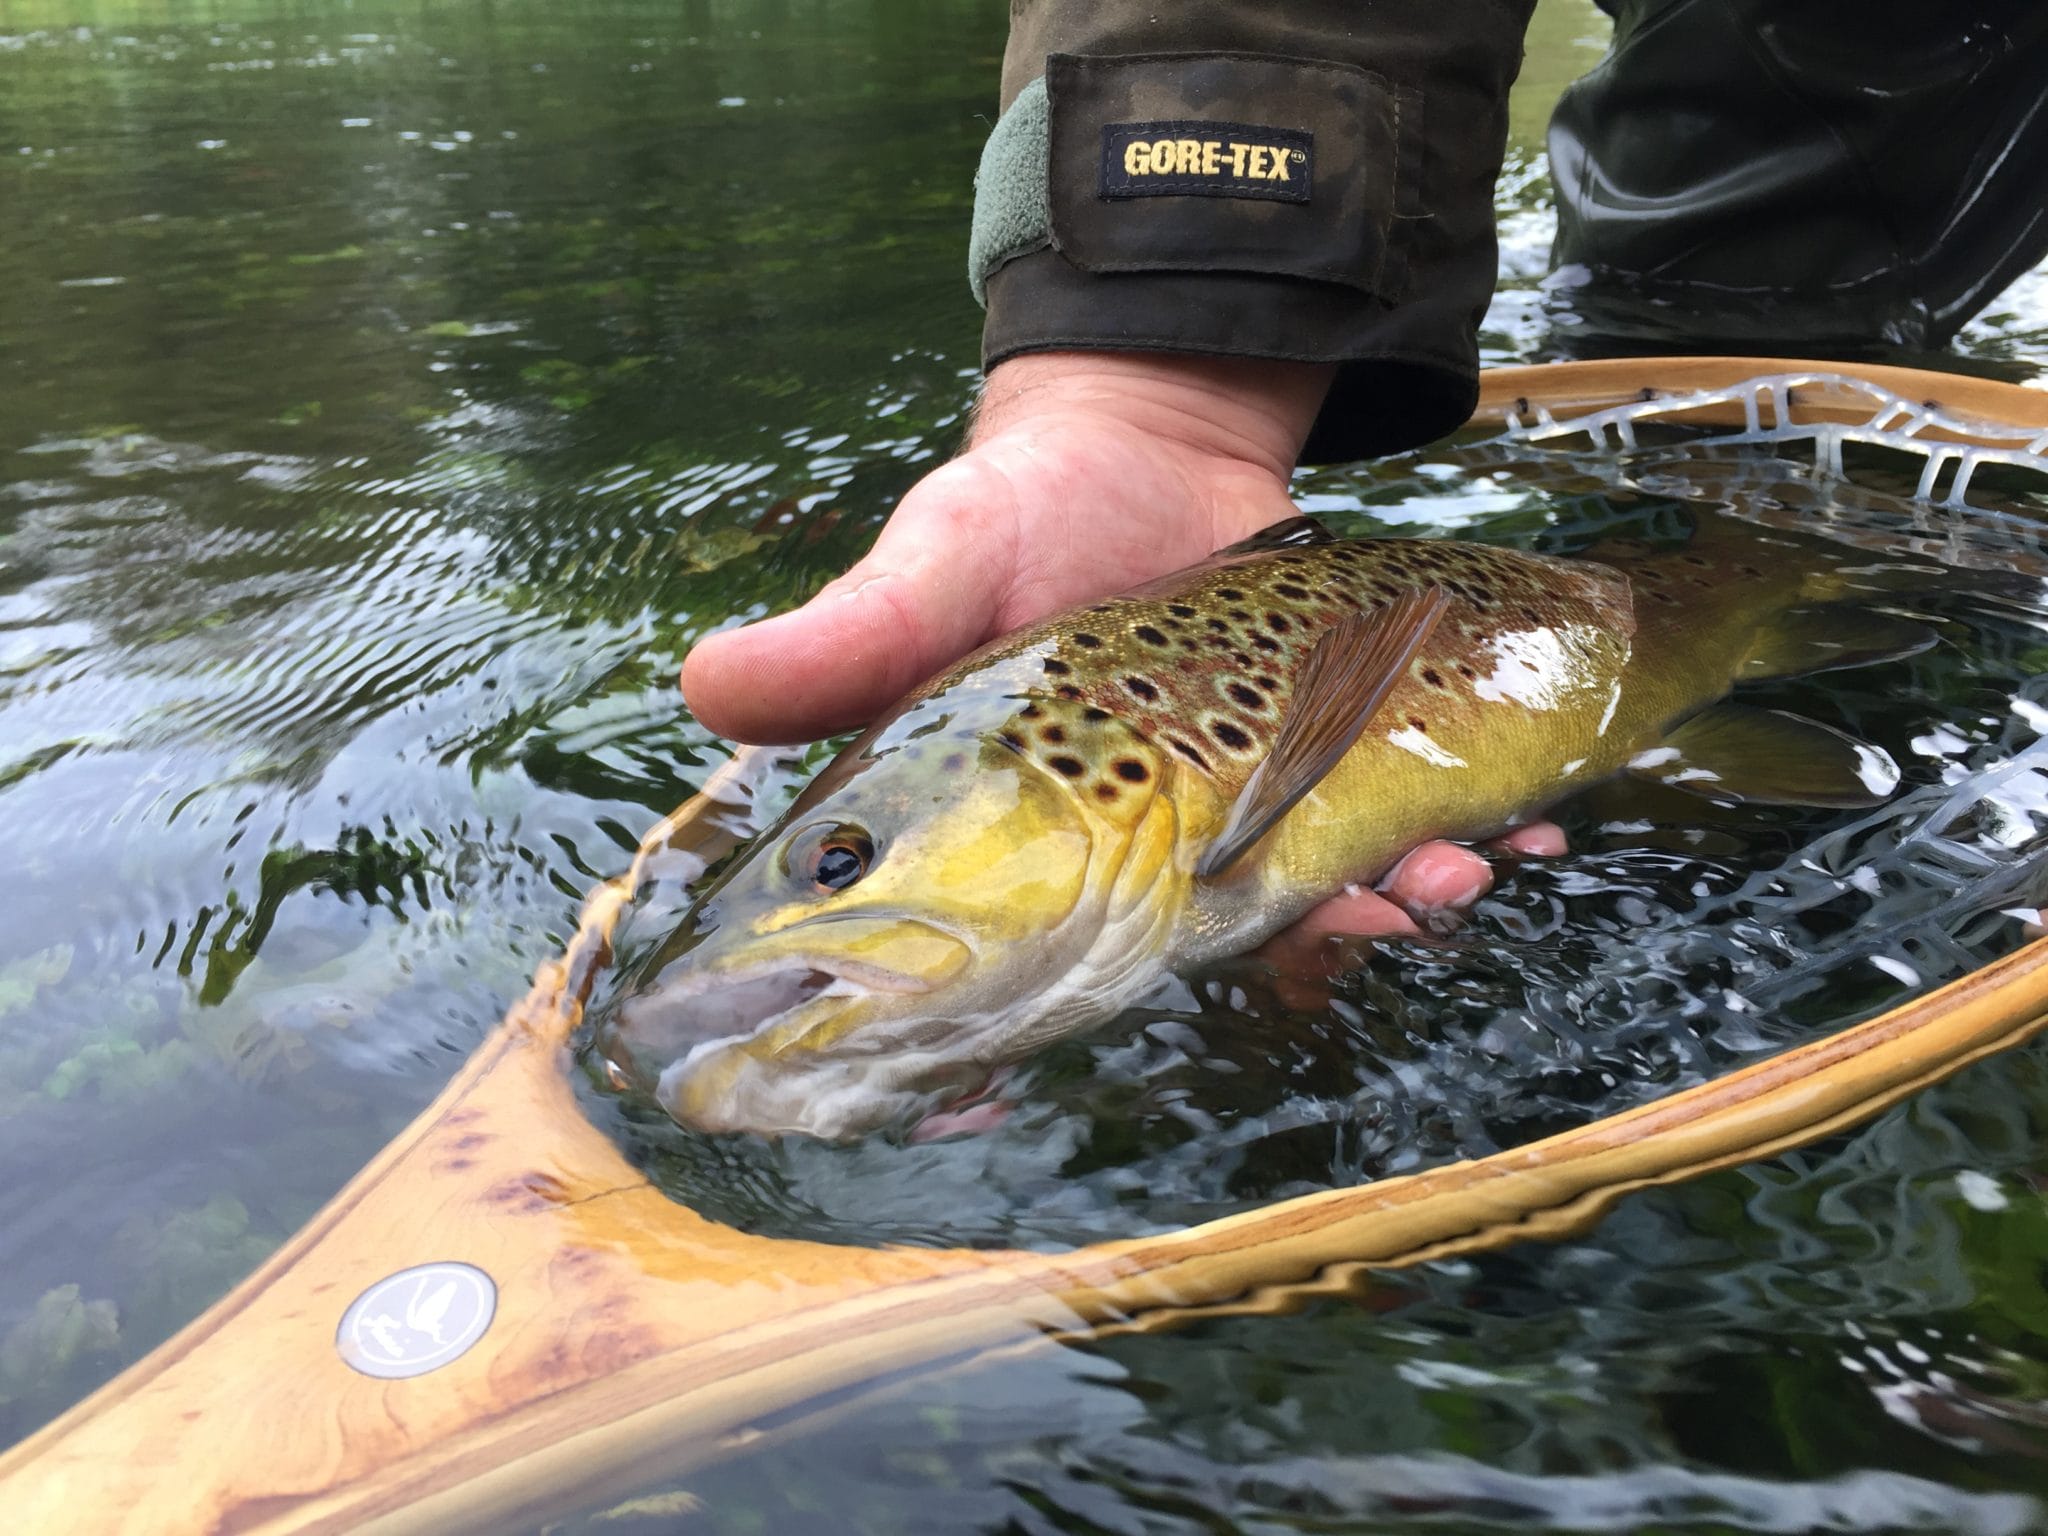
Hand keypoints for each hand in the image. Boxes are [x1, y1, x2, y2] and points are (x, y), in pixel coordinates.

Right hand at [680, 351, 1561, 944]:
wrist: (1137, 437)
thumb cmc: (1011, 518)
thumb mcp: (925, 570)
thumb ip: (841, 641)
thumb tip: (705, 688)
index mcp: (1026, 838)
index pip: (1024, 960)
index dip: (1020, 1027)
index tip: (1057, 1066)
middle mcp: (1135, 846)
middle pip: (1216, 937)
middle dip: (1305, 938)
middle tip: (1390, 915)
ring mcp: (1235, 802)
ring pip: (1323, 884)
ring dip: (1404, 888)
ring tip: (1470, 866)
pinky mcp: (1313, 748)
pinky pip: (1388, 805)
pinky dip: (1458, 814)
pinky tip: (1527, 813)